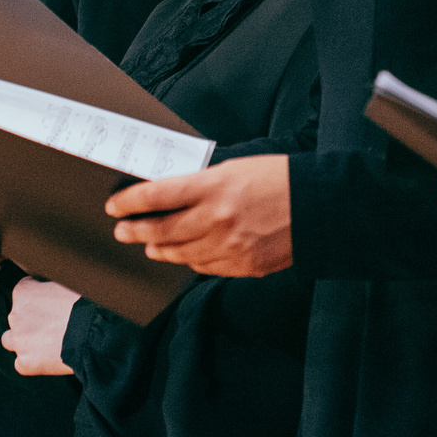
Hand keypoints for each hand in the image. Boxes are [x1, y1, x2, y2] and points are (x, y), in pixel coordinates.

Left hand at [4, 277, 81, 375]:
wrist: (95, 334)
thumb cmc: (85, 305)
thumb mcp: (66, 283)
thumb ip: (49, 287)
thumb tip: (51, 289)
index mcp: (22, 292)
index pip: (23, 293)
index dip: (38, 299)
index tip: (50, 305)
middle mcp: (15, 315)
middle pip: (17, 317)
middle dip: (31, 321)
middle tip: (53, 324)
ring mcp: (19, 340)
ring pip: (10, 340)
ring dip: (23, 340)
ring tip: (45, 342)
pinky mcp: (25, 363)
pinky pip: (22, 363)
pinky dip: (32, 362)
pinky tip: (49, 358)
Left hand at [108, 154, 290, 277]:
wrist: (320, 207)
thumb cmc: (280, 178)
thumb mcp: (235, 168)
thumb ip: (203, 184)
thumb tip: (173, 195)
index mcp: (214, 187)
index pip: (158, 195)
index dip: (131, 202)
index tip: (115, 206)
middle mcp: (216, 219)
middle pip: (162, 230)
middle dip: (136, 230)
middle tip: (121, 230)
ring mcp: (229, 247)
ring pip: (180, 253)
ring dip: (159, 249)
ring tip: (148, 245)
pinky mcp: (243, 266)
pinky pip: (206, 267)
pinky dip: (190, 261)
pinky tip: (184, 255)